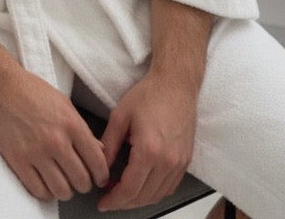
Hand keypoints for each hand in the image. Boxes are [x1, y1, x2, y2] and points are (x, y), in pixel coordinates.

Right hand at [0, 64, 109, 201]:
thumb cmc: (32, 91)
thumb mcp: (64, 103)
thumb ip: (82, 129)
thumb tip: (99, 151)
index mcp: (71, 123)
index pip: (97, 162)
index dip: (101, 175)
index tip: (98, 178)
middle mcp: (56, 140)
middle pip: (81, 180)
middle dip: (84, 183)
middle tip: (79, 179)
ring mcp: (36, 152)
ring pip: (61, 191)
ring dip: (65, 190)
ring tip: (62, 182)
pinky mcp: (17, 160)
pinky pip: (38, 191)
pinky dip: (46, 192)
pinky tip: (46, 183)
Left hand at [97, 73, 196, 211]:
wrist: (176, 84)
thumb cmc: (149, 94)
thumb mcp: (120, 116)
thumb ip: (109, 144)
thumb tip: (101, 166)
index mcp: (149, 150)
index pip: (130, 189)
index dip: (114, 201)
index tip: (103, 203)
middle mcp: (167, 161)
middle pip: (144, 197)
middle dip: (124, 203)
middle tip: (110, 199)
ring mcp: (179, 163)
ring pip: (157, 195)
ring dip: (140, 200)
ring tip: (123, 192)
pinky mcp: (185, 161)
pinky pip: (169, 187)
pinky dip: (154, 192)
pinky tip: (143, 185)